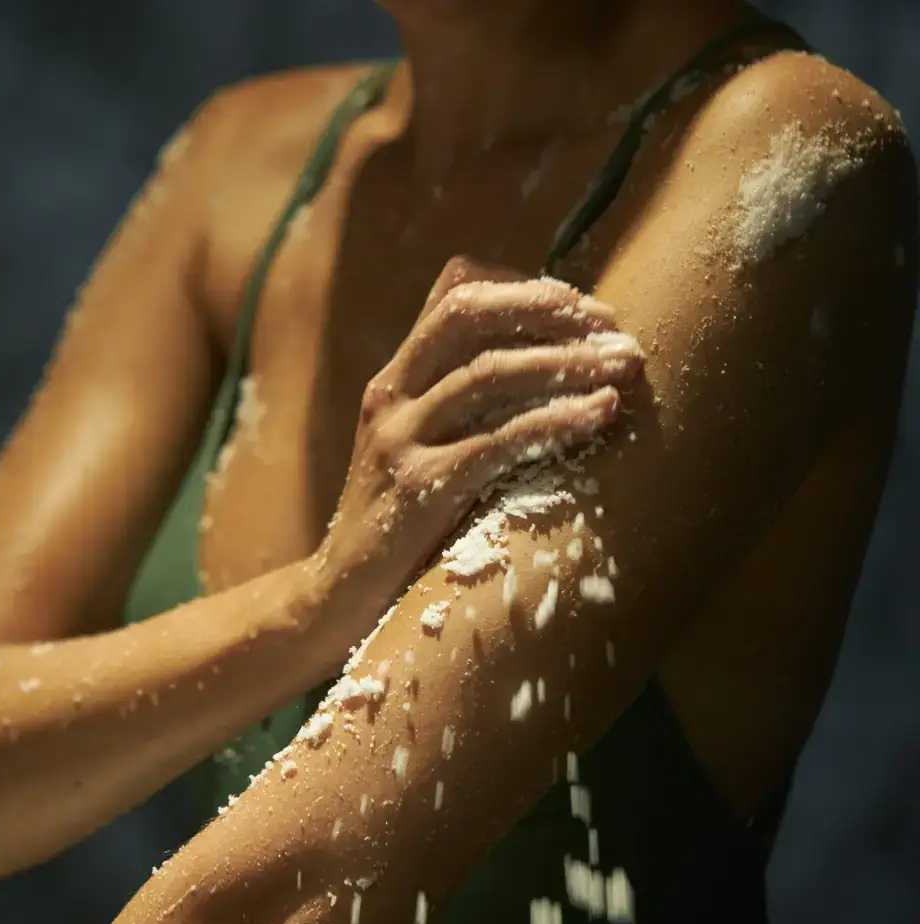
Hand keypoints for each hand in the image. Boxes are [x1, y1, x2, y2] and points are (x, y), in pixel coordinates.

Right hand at [313, 255, 643, 631]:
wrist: (339, 594)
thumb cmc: (399, 524)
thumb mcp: (418, 449)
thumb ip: (460, 410)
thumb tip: (546, 377)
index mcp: (394, 379)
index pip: (454, 292)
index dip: (522, 287)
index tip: (583, 309)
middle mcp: (391, 395)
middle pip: (467, 312)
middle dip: (547, 308)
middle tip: (614, 326)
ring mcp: (399, 439)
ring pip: (487, 372)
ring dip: (566, 361)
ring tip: (625, 365)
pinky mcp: (417, 488)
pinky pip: (496, 442)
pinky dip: (556, 420)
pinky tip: (601, 413)